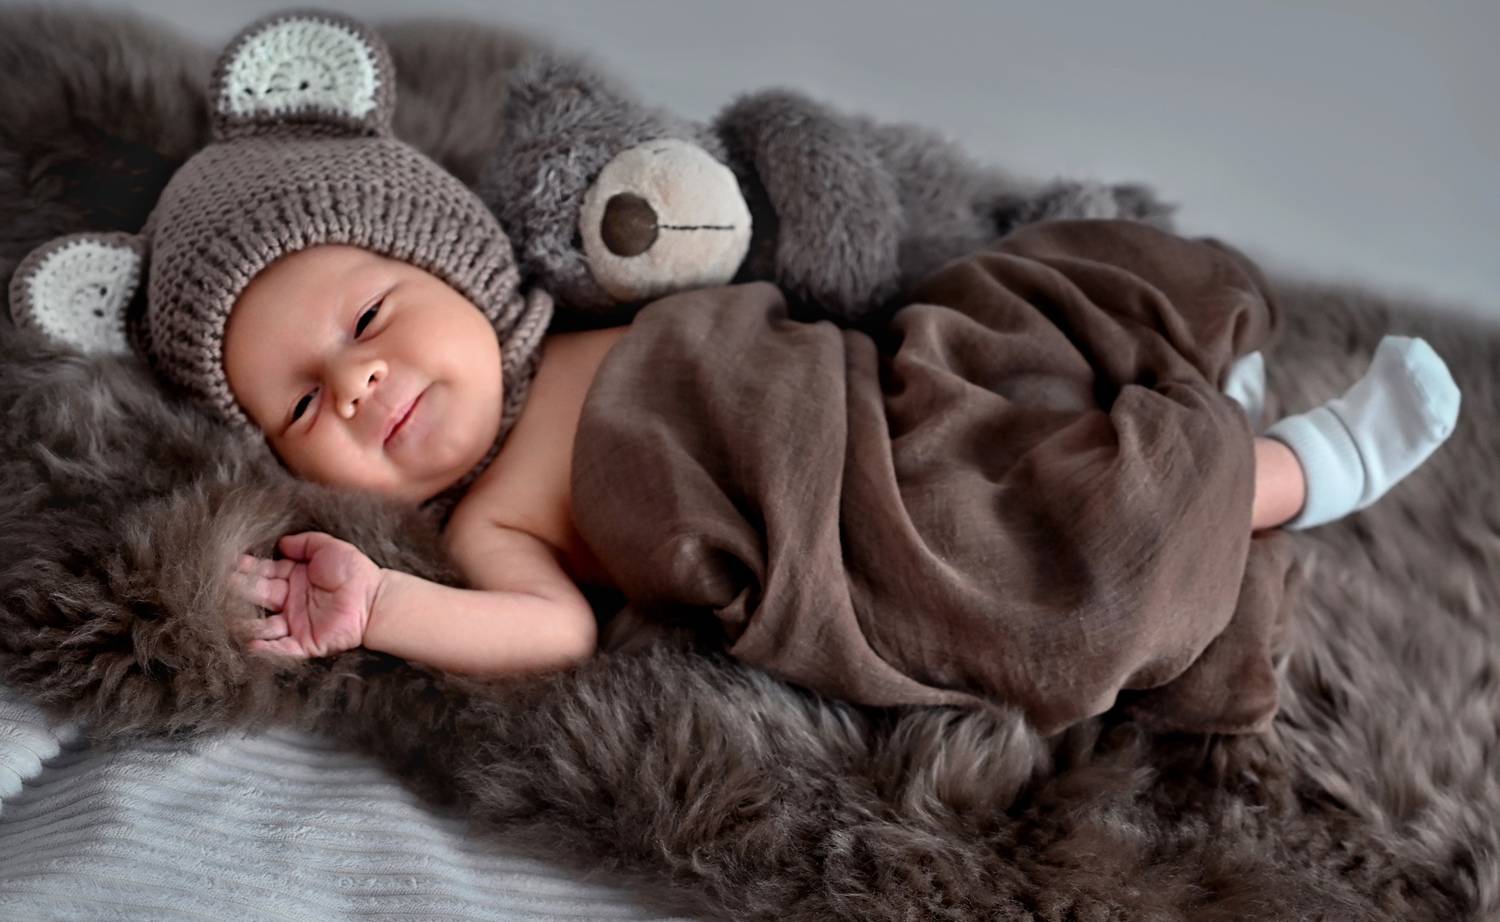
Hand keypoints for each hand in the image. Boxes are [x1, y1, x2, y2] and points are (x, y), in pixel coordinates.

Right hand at [233, 532, 383, 659]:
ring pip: (263, 625)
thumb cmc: (355, 572)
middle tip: (221, 585)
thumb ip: (305, 543)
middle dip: (240, 590)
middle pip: (258, 596)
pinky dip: (265, 649)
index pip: (263, 573)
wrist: (375, 598)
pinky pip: (281, 648)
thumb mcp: (328, 548)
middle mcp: (289, 601)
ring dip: (246, 622)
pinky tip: (250, 644)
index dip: (247, 569)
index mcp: (293, 578)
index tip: (230, 564)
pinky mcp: (304, 642)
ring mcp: (295, 623)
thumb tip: (281, 542)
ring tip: (228, 616)